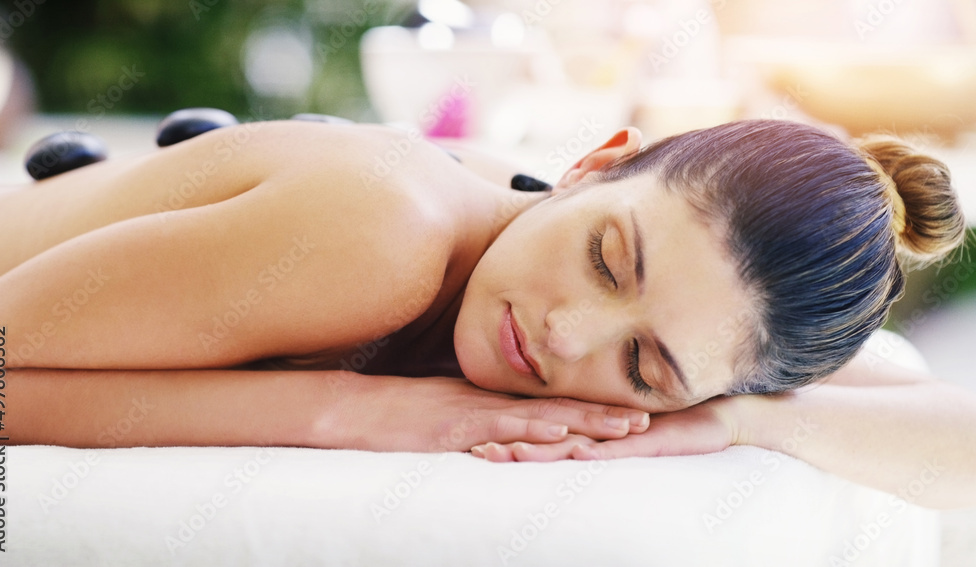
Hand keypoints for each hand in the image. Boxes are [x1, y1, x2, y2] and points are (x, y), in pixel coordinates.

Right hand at [322, 374, 648, 452]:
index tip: (625, 410)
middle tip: (645, 418)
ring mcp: (475, 413)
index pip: (547, 404)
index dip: (588, 407)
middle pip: (556, 408)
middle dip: (601, 415)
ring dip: (584, 423)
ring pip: (540, 418)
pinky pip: (501, 430)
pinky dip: (534, 433)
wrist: (352, 408)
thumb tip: (503, 434)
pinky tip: (561, 437)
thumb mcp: (443, 412)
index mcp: (489, 399)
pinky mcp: (456, 427)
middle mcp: (489, 402)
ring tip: (624, 428)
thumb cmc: (395, 414)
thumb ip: (476, 419)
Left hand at [470, 395, 742, 461]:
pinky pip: (619, 449)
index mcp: (590, 431)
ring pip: (576, 443)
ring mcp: (622, 436)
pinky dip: (597, 451)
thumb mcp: (623, 441)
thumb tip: (564, 455)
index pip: (543, 435)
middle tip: (479, 451)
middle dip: (514, 445)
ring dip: (545, 448)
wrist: (716, 415)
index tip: (476, 443)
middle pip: (549, 439)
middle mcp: (599, 432)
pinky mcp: (649, 442)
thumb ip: (595, 445)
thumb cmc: (669, 428)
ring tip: (513, 452)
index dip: (511, 438)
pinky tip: (578, 454)